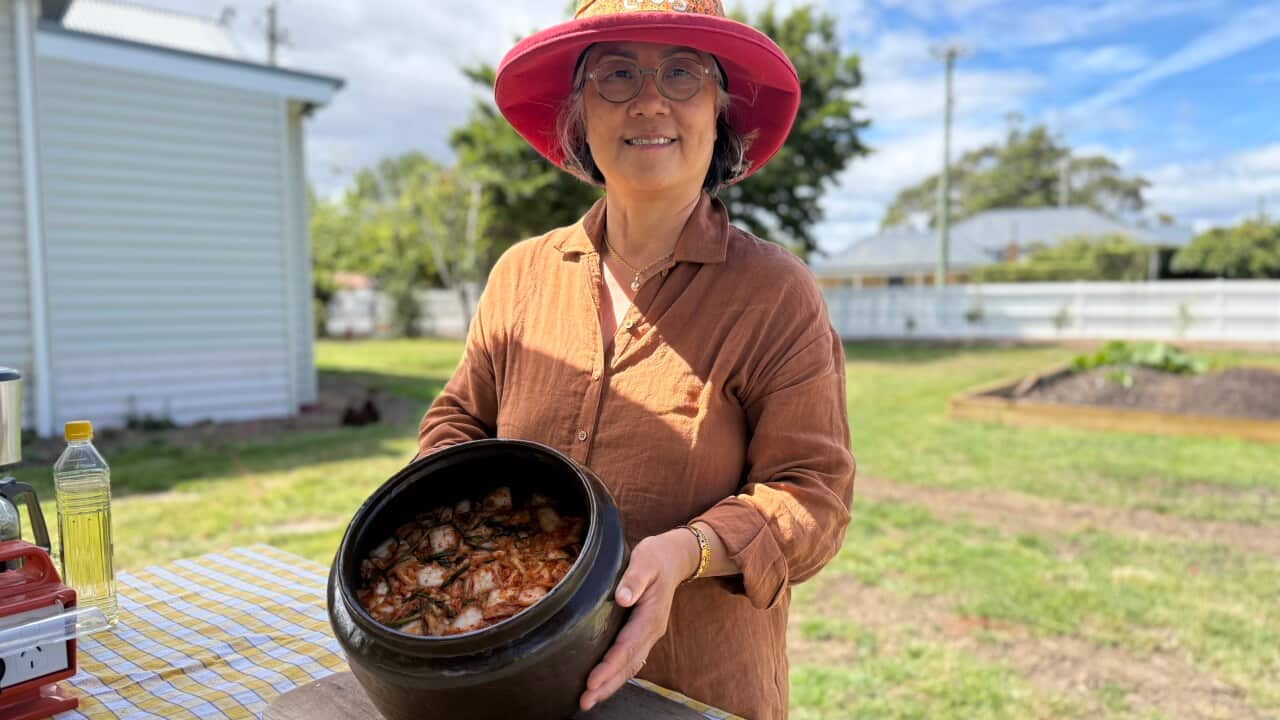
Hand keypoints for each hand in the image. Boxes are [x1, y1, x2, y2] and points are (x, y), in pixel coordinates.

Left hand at [579, 529, 698, 711]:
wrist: (674, 558)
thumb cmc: (656, 557)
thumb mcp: (645, 560)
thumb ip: (634, 579)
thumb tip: (623, 598)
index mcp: (651, 617)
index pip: (627, 647)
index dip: (609, 666)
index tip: (591, 682)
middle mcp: (651, 631)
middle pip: (629, 665)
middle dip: (607, 685)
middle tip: (585, 702)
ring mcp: (649, 634)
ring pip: (630, 666)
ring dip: (611, 684)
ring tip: (590, 700)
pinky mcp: (643, 633)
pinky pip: (631, 659)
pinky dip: (617, 674)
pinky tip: (604, 683)